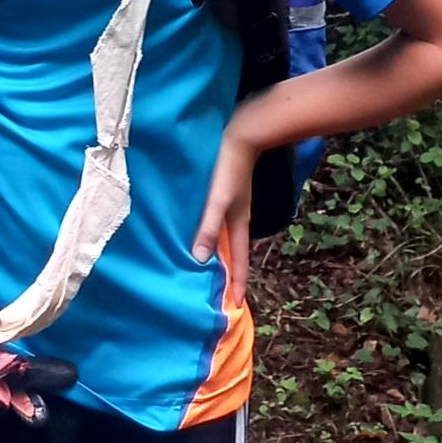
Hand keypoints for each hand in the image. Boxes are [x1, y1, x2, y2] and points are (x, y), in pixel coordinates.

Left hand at [193, 129, 257, 309]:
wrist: (241, 135)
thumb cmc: (228, 169)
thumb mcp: (217, 200)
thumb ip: (208, 228)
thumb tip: (200, 261)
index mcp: (239, 224)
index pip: (240, 262)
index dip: (239, 285)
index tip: (238, 307)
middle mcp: (238, 219)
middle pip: (234, 253)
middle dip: (230, 274)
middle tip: (220, 294)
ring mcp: (233, 206)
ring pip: (226, 239)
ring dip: (220, 255)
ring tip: (207, 269)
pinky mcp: (226, 194)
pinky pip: (219, 223)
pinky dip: (212, 235)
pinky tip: (201, 232)